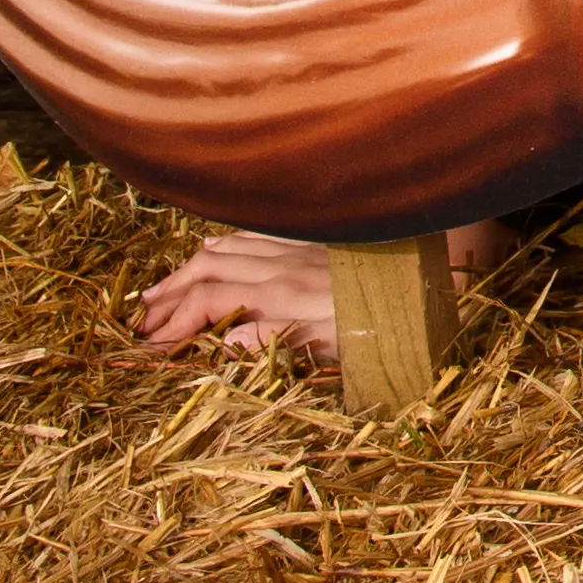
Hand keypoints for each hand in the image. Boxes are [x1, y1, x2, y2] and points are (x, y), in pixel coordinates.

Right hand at [136, 222, 514, 362]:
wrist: (444, 265)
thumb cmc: (397, 318)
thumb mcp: (338, 344)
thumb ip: (277, 341)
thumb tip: (221, 344)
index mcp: (285, 294)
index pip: (209, 302)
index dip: (174, 322)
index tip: (148, 345)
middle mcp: (285, 264)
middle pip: (207, 270)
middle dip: (168, 294)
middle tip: (138, 320)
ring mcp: (299, 248)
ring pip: (225, 249)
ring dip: (187, 269)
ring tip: (158, 291)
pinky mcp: (315, 241)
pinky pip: (254, 237)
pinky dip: (220, 246)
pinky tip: (210, 251)